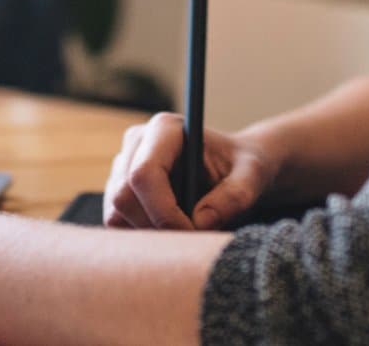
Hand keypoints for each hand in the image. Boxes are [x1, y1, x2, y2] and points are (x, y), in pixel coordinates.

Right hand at [103, 113, 284, 230]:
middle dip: (157, 227)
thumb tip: (199, 222)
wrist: (234, 170)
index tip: (192, 233)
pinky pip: (117, 223)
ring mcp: (122, 166)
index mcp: (165, 129)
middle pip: (123, 197)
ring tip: (186, 229)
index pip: (144, 174)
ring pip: (116, 214)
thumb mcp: (252, 176)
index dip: (164, 212)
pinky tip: (172, 227)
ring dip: (149, 233)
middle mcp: (137, 143)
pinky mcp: (118, 189)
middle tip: (192, 239)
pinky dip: (143, 235)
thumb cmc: (243, 167)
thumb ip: (234, 196)